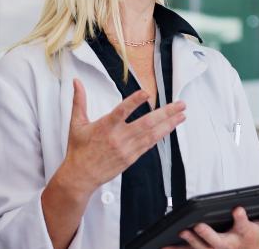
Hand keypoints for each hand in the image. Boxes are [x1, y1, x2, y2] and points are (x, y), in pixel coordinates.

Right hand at [48, 79, 186, 194]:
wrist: (81, 176)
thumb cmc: (78, 149)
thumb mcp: (76, 124)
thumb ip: (79, 101)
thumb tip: (76, 82)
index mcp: (104, 127)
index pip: (121, 111)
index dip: (134, 102)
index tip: (146, 93)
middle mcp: (118, 138)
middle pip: (146, 123)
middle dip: (166, 113)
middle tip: (181, 104)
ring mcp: (126, 149)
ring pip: (152, 134)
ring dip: (169, 124)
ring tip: (182, 115)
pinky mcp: (131, 158)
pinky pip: (149, 145)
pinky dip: (160, 135)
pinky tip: (170, 128)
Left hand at [163, 200, 258, 248]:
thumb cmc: (257, 241)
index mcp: (245, 236)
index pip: (244, 226)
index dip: (241, 218)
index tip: (237, 209)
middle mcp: (230, 246)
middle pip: (218, 242)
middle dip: (207, 234)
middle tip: (198, 225)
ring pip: (202, 248)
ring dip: (191, 241)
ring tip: (183, 231)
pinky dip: (177, 248)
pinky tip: (165, 245)